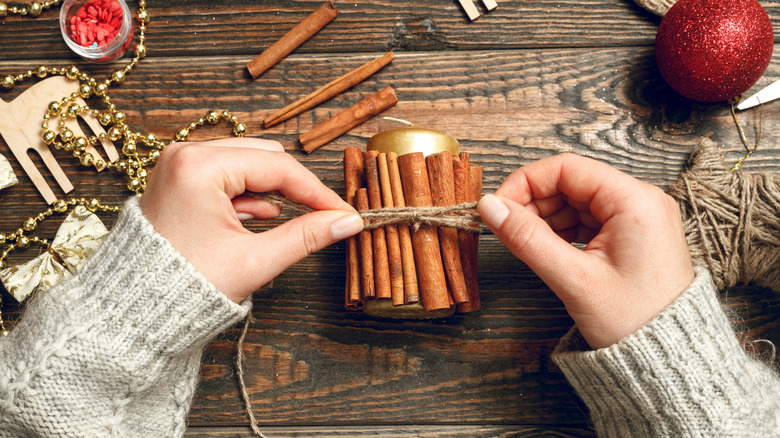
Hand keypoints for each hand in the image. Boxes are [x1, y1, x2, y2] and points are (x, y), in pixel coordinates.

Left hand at [139, 138, 362, 302]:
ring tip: (282, 224)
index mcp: (200, 166)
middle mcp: (185, 154)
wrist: (133, 308)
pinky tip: (258, 220)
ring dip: (271, 191)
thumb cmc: (183, 286)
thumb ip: (306, 236)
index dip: (317, 192)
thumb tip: (346, 222)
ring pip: (247, 163)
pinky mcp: (178, 178)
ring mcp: (178, 164)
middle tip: (323, 216)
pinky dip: (248, 195)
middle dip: (295, 187)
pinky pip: (226, 174)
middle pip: (264, 156)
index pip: (278, 168)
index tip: (343, 213)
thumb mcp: (255, 260)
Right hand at [478, 153, 693, 348]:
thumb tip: (490, 208)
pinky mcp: (632, 235)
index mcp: (635, 201)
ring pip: (576, 201)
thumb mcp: (574, 279)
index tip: (497, 206)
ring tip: (524, 244)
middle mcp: (641, 201)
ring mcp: (638, 218)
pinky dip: (561, 230)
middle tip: (505, 228)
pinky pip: (587, 220)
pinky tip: (545, 248)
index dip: (525, 182)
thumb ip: (527, 239)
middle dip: (533, 202)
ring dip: (545, 218)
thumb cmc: (634, 323)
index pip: (567, 168)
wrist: (670, 360)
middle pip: (571, 182)